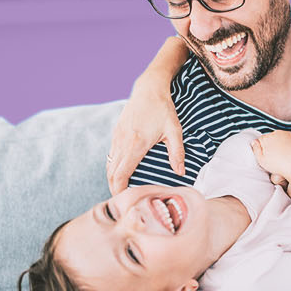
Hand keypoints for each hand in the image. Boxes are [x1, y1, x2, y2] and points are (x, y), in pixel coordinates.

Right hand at [108, 78, 183, 192]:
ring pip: (109, 165)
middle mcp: (122, 142)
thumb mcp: (174, 130)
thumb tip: (181, 173)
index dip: (119, 190)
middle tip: (123, 201)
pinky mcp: (116, 133)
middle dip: (115, 189)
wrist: (149, 88)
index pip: (120, 174)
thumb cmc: (163, 109)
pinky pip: (111, 155)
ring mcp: (117, 137)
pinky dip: (114, 167)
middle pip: (111, 173)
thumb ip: (177, 153)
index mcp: (135, 144)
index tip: (125, 201)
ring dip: (113, 179)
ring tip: (122, 190)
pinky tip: (123, 172)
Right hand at [250, 130, 290, 176]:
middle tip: (277, 156)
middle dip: (273, 144)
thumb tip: (254, 142)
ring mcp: (288, 133)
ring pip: (283, 136)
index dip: (264, 147)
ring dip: (283, 142)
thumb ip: (256, 150)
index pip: (262, 139)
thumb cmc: (279, 165)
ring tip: (286, 154)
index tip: (268, 155)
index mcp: (267, 138)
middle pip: (272, 137)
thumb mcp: (262, 161)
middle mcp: (277, 133)